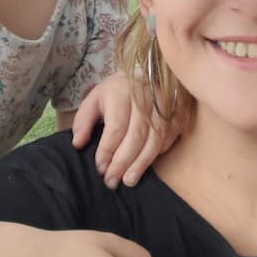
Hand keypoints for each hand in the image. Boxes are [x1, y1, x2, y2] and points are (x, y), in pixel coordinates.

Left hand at [72, 74, 178, 188]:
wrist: (148, 74)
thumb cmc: (117, 92)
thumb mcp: (94, 100)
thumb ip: (83, 121)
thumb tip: (78, 144)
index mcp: (122, 91)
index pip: (116, 127)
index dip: (107, 151)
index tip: (99, 169)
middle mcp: (146, 97)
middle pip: (136, 136)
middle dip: (123, 162)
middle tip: (111, 181)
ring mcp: (166, 105)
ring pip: (155, 140)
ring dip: (141, 163)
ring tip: (128, 181)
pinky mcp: (178, 113)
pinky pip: (169, 138)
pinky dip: (157, 154)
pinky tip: (144, 164)